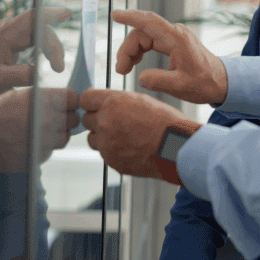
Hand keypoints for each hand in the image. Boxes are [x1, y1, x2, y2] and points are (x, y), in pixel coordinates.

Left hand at [0, 7, 70, 97]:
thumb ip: (22, 76)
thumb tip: (41, 73)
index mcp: (5, 33)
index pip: (32, 18)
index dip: (50, 14)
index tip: (67, 14)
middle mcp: (8, 28)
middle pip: (39, 28)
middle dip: (53, 46)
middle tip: (58, 68)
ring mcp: (10, 32)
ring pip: (38, 33)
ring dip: (49, 48)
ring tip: (55, 66)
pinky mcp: (11, 39)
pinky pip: (32, 38)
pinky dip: (42, 48)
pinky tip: (45, 60)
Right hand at [0, 86, 78, 177]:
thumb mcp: (15, 96)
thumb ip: (41, 98)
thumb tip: (59, 100)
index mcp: (40, 100)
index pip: (73, 98)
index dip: (70, 100)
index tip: (65, 103)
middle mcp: (46, 120)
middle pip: (73, 119)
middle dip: (66, 117)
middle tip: (53, 117)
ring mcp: (44, 141)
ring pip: (64, 137)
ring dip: (57, 133)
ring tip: (40, 130)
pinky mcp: (39, 157)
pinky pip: (51, 150)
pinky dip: (45, 146)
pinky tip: (29, 141)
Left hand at [81, 89, 201, 179]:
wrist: (175, 148)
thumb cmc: (164, 122)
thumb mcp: (141, 100)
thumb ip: (118, 101)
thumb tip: (105, 103)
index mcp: (112, 103)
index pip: (85, 98)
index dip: (91, 101)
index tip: (96, 104)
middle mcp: (105, 122)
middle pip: (86, 119)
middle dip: (97, 119)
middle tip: (115, 121)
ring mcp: (106, 144)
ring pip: (92, 138)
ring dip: (102, 137)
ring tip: (124, 136)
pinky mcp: (111, 160)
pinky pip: (104, 153)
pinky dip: (113, 150)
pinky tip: (130, 147)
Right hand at [112, 9, 227, 105]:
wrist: (222, 83)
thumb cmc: (205, 83)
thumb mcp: (181, 86)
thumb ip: (158, 81)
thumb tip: (140, 77)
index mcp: (177, 39)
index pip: (149, 22)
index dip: (130, 17)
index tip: (115, 15)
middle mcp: (174, 34)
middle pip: (142, 32)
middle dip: (127, 48)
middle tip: (121, 70)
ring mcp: (174, 37)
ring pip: (144, 37)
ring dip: (132, 51)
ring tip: (124, 69)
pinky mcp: (173, 44)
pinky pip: (151, 42)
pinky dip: (140, 51)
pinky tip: (135, 63)